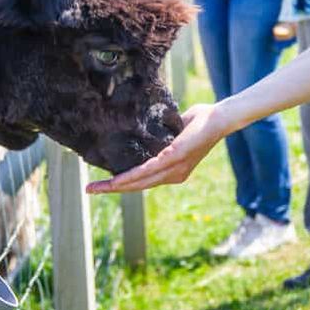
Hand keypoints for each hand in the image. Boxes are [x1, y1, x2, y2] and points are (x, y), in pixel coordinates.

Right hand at [85, 103, 231, 193]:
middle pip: (137, 187)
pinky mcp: (176, 157)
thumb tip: (143, 126)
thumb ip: (161, 135)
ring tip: (96, 188)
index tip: (101, 186)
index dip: (121, 185)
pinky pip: (150, 169)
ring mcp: (175, 168)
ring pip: (140, 182)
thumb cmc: (201, 122)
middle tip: (88, 190)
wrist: (220, 119)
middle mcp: (173, 175)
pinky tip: (117, 179)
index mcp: (173, 171)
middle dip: (111, 190)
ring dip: (116, 186)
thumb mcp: (176, 131)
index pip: (143, 182)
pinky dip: (133, 175)